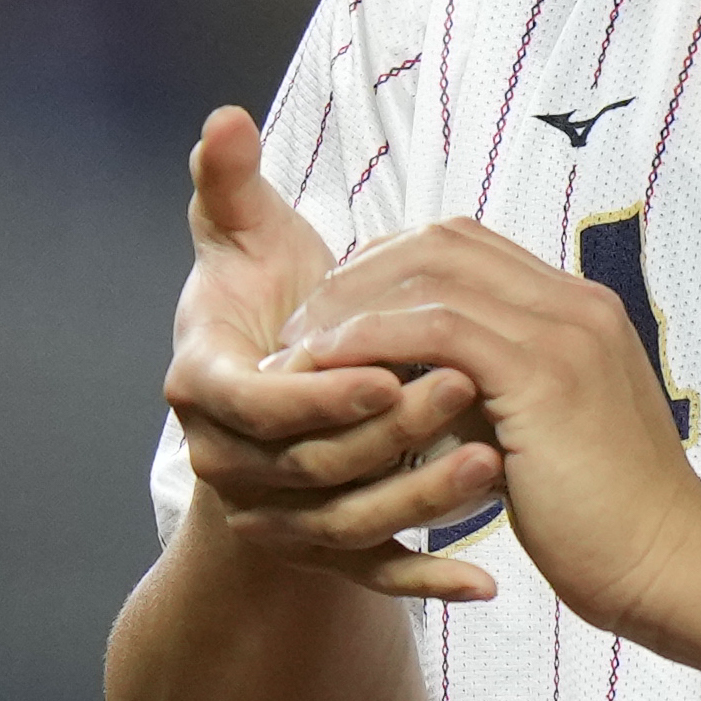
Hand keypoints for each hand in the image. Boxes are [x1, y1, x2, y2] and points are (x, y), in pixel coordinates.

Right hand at [163, 108, 503, 601]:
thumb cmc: (253, 298)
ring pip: (350, 528)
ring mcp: (273, 517)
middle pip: (312, 468)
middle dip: (395, 434)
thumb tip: (222, 118)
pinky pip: (375, 578)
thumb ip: (227, 182)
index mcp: (200, 392)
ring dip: (424, 502)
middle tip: (476, 393)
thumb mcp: (239, 240)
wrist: (257, 395)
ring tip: (500, 463)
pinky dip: (429, 582)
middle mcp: (224, 464)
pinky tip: (488, 581)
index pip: (257, 404)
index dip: (323, 390)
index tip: (393, 363)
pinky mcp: (321, 553)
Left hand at [276, 218, 700, 638]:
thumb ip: (492, 394)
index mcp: (581, 311)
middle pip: (445, 241)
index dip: (393, 266)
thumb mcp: (544, 436)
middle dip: (362, 272)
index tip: (339, 312)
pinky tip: (326, 372)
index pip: (469, 246)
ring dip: (353, 304)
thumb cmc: (604, 523)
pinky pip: (436, 329)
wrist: (671, 567)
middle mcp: (576, 304)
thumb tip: (414, 386)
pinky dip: (370, 340)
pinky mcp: (544, 375)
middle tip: (302, 323)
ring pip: (433, 273)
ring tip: (298, 350)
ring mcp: (566, 331)